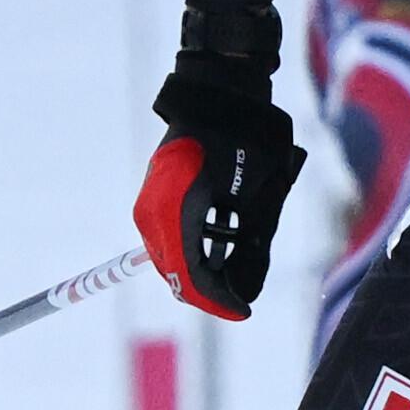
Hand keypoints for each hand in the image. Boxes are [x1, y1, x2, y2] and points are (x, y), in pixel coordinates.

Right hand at [136, 48, 303, 319]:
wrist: (222, 98)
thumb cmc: (248, 142)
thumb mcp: (259, 198)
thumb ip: (251, 247)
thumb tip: (247, 289)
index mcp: (177, 212)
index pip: (191, 276)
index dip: (218, 301)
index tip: (243, 311)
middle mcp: (154, 213)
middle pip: (176, 273)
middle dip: (210, 290)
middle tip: (241, 298)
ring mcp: (150, 206)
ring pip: (172, 259)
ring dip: (202, 270)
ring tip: (236, 271)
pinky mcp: (154, 199)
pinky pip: (171, 238)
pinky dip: (195, 249)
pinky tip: (222, 244)